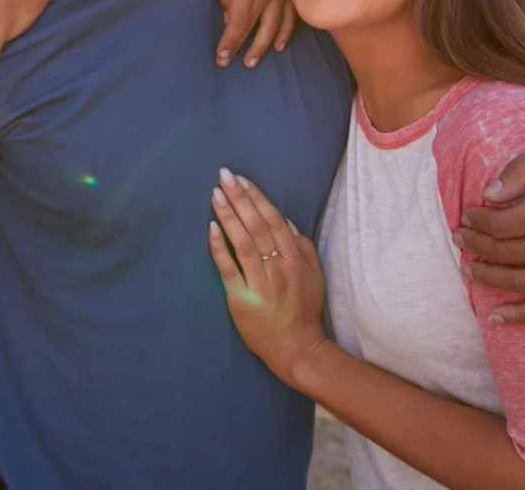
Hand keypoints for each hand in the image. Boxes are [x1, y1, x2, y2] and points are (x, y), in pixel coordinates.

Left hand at [207, 169, 327, 384]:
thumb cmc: (303, 310)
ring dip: (228, 216)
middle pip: (257, 226)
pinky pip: (229, 268)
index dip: (257, 198)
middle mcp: (278, 268)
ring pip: (243, 243)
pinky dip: (219, 247)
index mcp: (295, 260)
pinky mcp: (242, 298)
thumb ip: (302, 247)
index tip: (242, 179)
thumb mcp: (314, 276)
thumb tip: (286, 219)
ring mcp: (260, 283)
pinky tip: (211, 228)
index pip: (273, 221)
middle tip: (224, 176)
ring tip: (215, 195)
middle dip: (240, 198)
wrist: (297, 348)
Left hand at [213, 0, 294, 68]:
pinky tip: (280, 42)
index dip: (229, 44)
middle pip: (257, 29)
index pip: (236, 25)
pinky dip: (286, 30)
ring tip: (255, 59)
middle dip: (246, 49)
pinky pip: (292, 13)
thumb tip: (228, 19)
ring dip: (266, 44)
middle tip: (238, 64)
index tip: (221, 59)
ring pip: (277, 24)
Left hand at [456, 135, 524, 323]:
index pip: (505, 224)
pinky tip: (495, 316)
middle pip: (511, 252)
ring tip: (467, 270)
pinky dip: (524, 316)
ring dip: (491, 279)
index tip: (466, 217)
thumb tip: (488, 196)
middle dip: (478, 247)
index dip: (478, 222)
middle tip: (459, 240)